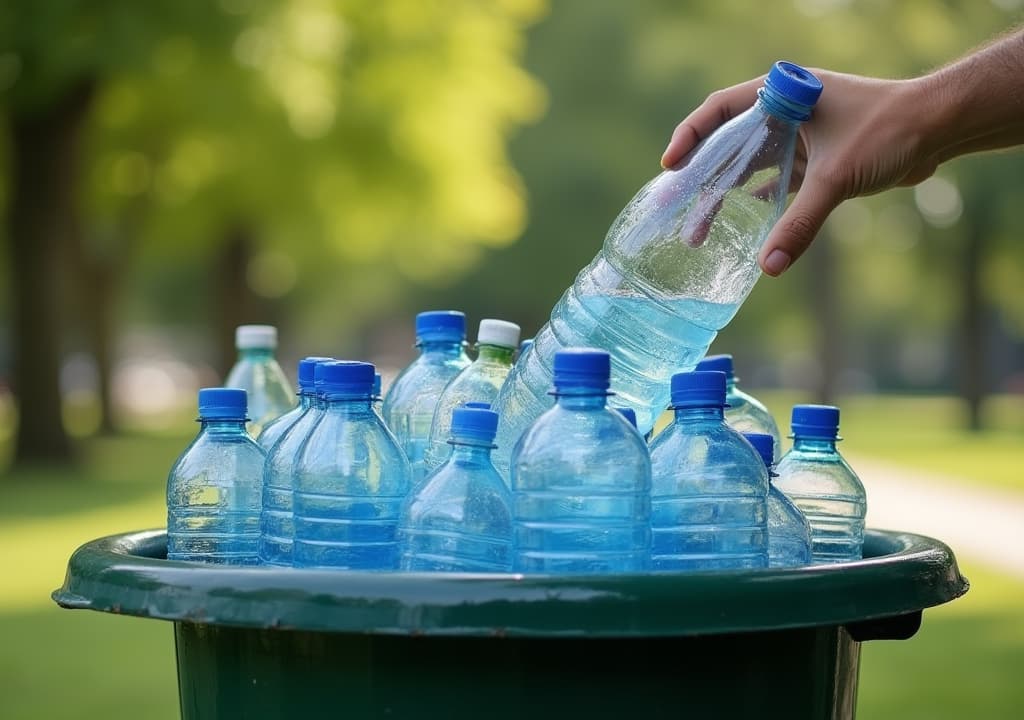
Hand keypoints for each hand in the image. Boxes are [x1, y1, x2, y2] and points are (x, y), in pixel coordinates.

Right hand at [661, 70, 942, 275]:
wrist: (939, 129)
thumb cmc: (890, 131)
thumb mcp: (835, 178)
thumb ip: (799, 223)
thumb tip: (770, 268)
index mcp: (782, 94)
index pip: (719, 111)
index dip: (690, 137)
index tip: (670, 168)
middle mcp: (784, 111)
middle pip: (727, 143)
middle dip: (700, 178)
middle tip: (674, 209)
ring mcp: (799, 134)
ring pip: (748, 166)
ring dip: (724, 195)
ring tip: (699, 230)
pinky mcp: (815, 158)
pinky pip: (773, 180)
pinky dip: (755, 201)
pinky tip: (738, 224)